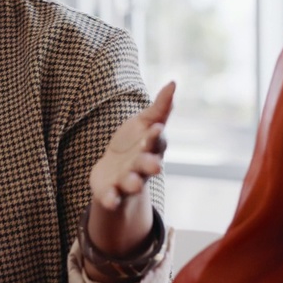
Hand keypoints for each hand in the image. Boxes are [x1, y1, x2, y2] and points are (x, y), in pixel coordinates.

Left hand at [84, 82, 172, 258]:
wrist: (113, 173)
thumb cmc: (133, 145)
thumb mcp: (144, 124)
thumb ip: (160, 109)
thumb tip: (173, 83)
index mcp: (150, 148)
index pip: (157, 142)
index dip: (156, 137)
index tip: (156, 129)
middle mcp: (142, 167)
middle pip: (148, 166)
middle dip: (150, 165)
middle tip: (155, 166)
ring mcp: (127, 181)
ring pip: (132, 183)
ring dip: (133, 183)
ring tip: (132, 183)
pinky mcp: (111, 193)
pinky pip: (112, 198)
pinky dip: (111, 200)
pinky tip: (109, 199)